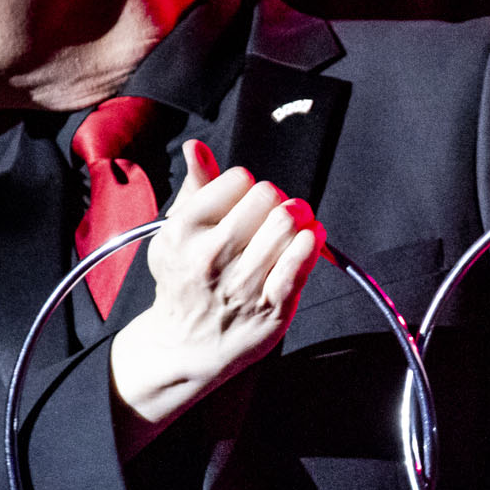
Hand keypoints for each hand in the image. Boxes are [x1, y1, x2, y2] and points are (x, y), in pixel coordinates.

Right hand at [110, 139, 325, 451]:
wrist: (186, 344)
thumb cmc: (185, 279)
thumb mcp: (177, 232)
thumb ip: (194, 187)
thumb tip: (195, 145)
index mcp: (184, 230)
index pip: (240, 179)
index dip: (248, 186)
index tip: (246, 202)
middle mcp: (212, 255)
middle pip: (269, 197)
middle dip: (279, 200)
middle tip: (277, 212)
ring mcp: (243, 283)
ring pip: (290, 224)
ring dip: (301, 218)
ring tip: (297, 223)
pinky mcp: (271, 307)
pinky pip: (302, 262)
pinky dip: (312, 243)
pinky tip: (308, 240)